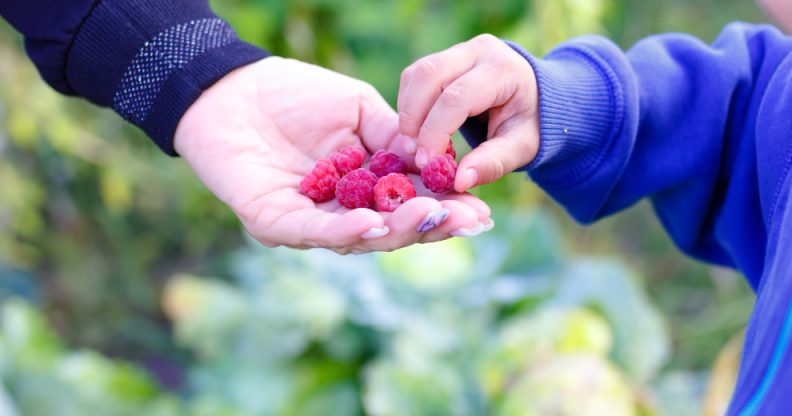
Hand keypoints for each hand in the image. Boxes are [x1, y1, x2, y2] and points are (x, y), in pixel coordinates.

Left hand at [175, 57, 491, 253]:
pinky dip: (346, 230)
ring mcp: (308, 222)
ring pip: (358, 239)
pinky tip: (375, 222)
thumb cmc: (295, 95)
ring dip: (397, 230)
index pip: (410, 205)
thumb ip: (396, 136)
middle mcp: (341, 212)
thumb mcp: (360, 110)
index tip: (480, 210)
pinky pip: (314, 232)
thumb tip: (436, 161)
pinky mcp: (274, 223)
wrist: (233, 86)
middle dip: (430, 226)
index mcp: (364, 188)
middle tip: (466, 220)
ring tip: (429, 216)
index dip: (445, 210)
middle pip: (391, 232)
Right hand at [398, 34, 539, 191]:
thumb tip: (458, 182)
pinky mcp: (445, 56)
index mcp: (502, 70)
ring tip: (414, 144)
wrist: (535, 98)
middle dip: (414, 119)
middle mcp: (480, 51)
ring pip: (417, 74)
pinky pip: (415, 76)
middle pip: (429, 77)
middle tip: (414, 154)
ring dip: (407, 111)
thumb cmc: (528, 125)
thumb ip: (492, 164)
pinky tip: (418, 128)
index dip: (435, 132)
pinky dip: (409, 104)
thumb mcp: (521, 148)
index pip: (456, 98)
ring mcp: (460, 50)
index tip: (427, 163)